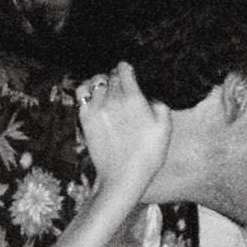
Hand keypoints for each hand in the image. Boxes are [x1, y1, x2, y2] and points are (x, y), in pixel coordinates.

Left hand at [77, 61, 171, 200]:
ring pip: (95, 82)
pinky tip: (95, 98)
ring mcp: (96, 107)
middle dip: (117, 78)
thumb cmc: (148, 155)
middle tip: (123, 88)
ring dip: (102, 84)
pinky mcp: (85, 118)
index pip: (124, 68)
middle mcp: (113, 98)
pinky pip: (81, 93)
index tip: (131, 74)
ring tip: (108, 92)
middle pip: (111, 75)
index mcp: (133, 97)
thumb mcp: (165, 128)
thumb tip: (151, 92)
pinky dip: (87, 91)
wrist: (123, 177)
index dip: (128, 69)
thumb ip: (160, 103)